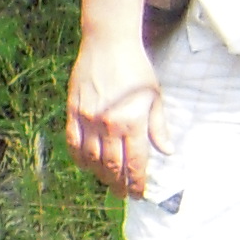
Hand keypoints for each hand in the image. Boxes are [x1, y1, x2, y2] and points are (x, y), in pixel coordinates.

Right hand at [66, 30, 170, 197]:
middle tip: (124, 194)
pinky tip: (85, 165)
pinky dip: (78, 158)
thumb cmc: (136, 69)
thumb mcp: (155, 97)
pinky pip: (72, 143)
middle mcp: (108, 125)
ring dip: (99, 174)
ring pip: (91, 158)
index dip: (137, 182)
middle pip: (112, 165)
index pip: (135, 162)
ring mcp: (87, 120)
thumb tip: (167, 151)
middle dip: (119, 184)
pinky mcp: (72, 112)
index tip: (139, 194)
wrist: (108, 45)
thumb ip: (159, 127)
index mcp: (132, 122)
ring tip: (107, 182)